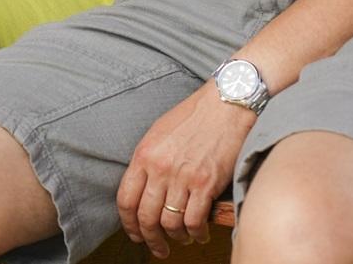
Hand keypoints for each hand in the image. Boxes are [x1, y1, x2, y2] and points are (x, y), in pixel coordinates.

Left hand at [116, 83, 254, 257]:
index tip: (135, 234)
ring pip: (170, 223)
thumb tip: (144, 189)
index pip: (126, 200)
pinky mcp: (207, 183)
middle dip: (150, 238)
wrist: (226, 103)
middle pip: (146, 217)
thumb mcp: (160, 133)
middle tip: (157, 247)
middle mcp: (160, 168)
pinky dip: (196, 232)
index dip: (128, 224)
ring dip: (176, 237)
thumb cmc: (195, 115)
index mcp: (144, 155)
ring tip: (181, 238)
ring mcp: (183, 177)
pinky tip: (199, 232)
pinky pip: (195, 220)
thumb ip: (149, 161)